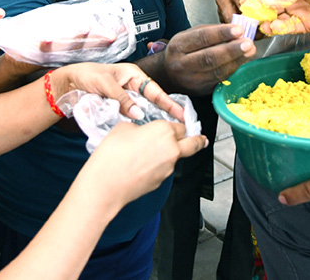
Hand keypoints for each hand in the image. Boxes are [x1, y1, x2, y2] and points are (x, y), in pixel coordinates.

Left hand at [56, 62, 185, 120]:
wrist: (67, 84)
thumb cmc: (86, 76)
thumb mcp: (106, 85)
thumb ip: (123, 99)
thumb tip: (139, 114)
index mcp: (132, 75)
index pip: (155, 90)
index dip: (169, 102)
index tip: (181, 113)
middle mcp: (131, 87)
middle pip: (152, 101)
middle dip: (165, 113)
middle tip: (179, 126)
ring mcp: (125, 99)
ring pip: (142, 111)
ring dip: (151, 120)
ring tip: (165, 132)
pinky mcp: (117, 109)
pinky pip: (130, 117)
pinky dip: (136, 124)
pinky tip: (144, 132)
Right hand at [82, 119, 207, 206]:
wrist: (107, 184)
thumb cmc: (112, 154)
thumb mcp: (123, 128)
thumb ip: (139, 127)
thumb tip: (142, 133)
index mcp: (164, 130)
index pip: (179, 125)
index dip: (175, 125)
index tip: (174, 126)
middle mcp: (171, 148)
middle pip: (193, 143)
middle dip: (199, 140)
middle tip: (202, 139)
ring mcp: (169, 167)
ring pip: (177, 157)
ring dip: (172, 154)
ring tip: (154, 153)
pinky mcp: (161, 181)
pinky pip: (165, 170)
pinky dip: (159, 166)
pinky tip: (142, 166)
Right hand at [157, 24, 255, 94]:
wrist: (169, 74)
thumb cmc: (183, 51)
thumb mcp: (190, 35)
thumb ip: (211, 31)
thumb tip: (236, 30)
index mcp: (178, 46)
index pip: (201, 38)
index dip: (221, 34)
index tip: (238, 29)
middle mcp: (182, 65)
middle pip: (209, 58)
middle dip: (231, 50)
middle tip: (248, 43)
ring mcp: (192, 80)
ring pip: (217, 71)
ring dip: (237, 61)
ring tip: (250, 51)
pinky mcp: (202, 90)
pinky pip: (221, 80)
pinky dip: (234, 70)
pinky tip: (243, 61)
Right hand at [238, 0, 309, 35]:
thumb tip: (263, 0)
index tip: (243, 0)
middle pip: (270, 3)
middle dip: (258, 9)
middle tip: (246, 16)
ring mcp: (300, 10)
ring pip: (278, 17)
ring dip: (267, 20)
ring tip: (258, 24)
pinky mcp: (308, 24)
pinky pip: (289, 27)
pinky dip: (279, 28)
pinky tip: (272, 28)